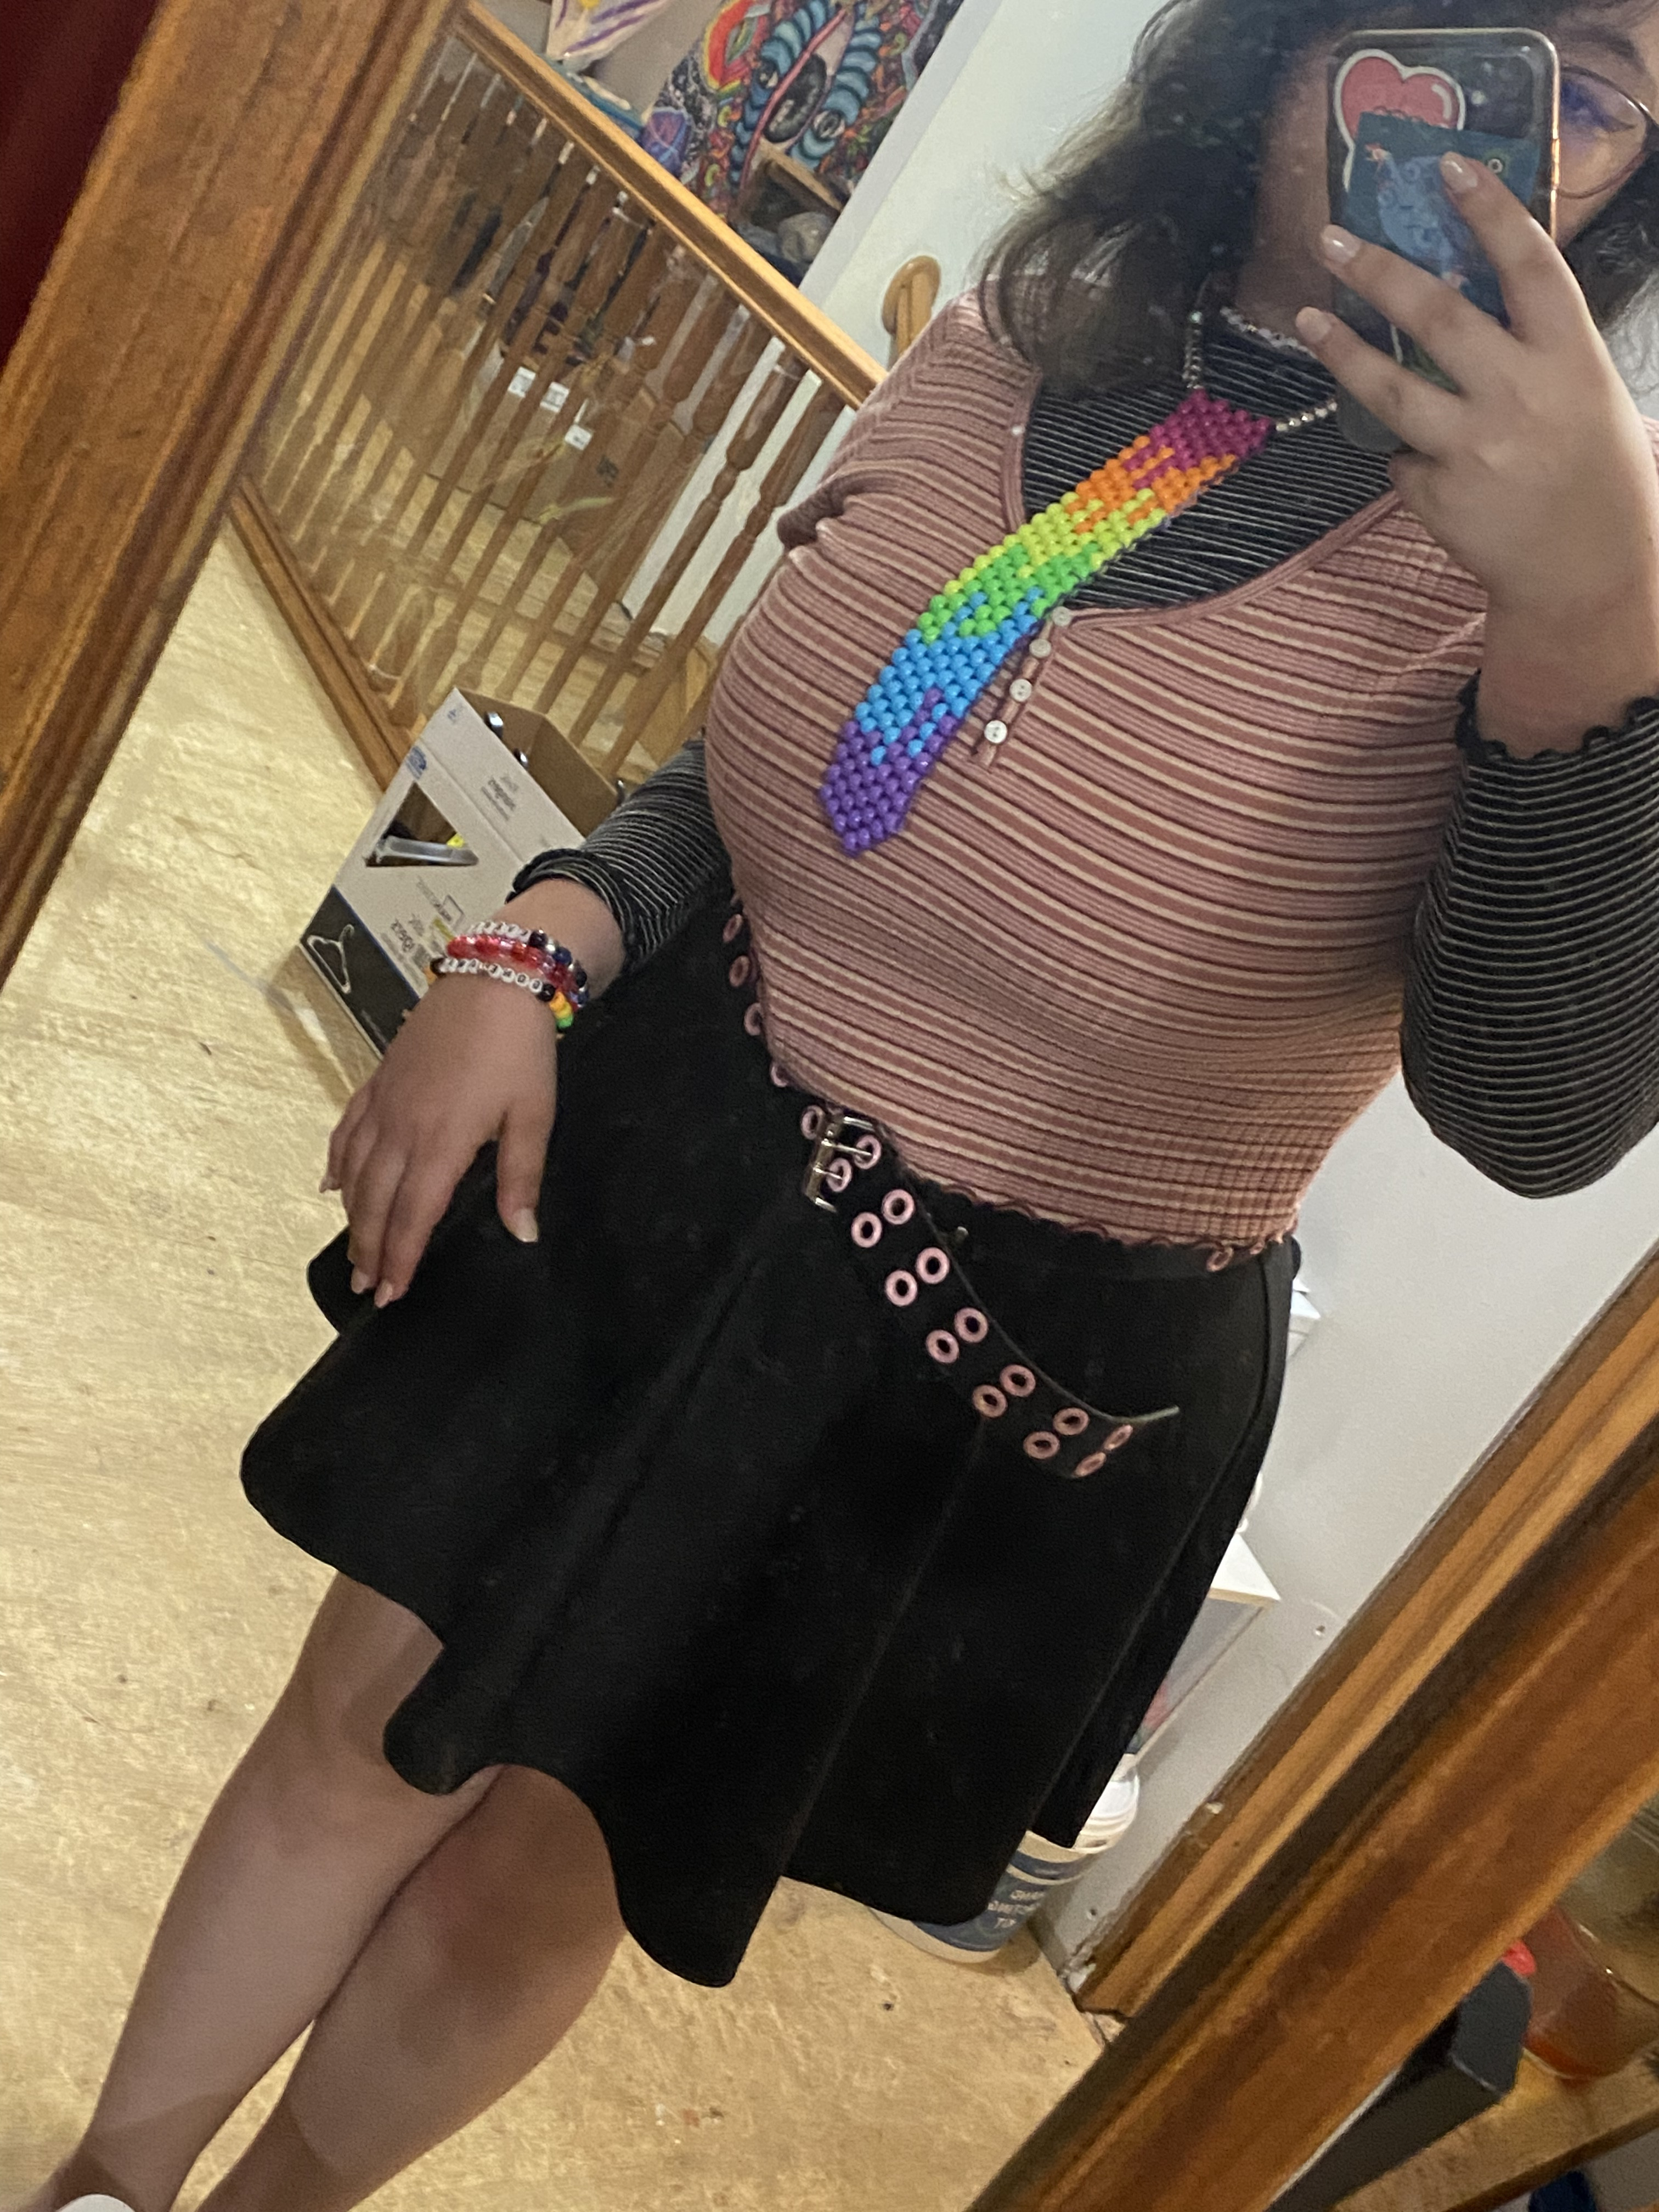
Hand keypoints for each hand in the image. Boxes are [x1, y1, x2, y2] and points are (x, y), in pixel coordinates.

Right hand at [325, 973, 557, 1307]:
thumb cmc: (519, 1048)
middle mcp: (401, 1127)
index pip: (412, 1216)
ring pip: (354, 1172)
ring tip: (353, 1251)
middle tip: (365, 1288)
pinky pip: (346, 1131)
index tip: (391, 1295)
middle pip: (375, 1202)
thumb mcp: (533, 1116)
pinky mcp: (378, 1080)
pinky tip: (331, 1186)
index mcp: (441, 1142)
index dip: (400, 1259)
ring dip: (351, 1216)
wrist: (494, 978)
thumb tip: (522, 1234)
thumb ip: (522, 1179)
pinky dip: (335, 1163)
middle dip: (369, 1249)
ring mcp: (384, 1102)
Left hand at [1296, 153, 1658, 752]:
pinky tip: (1428, 462)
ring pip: (1389, 387)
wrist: (1584, 573)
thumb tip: (1474, 293)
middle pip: (1437, 314)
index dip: (1489, 209)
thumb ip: (1537, 348)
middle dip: (1379, 270)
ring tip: (1308, 318)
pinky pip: (1401, 457)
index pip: (1529, 264)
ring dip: (1341, 350)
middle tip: (1333, 239)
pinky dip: (1406, 453)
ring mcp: (1473, 447)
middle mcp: (1520, 394)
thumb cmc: (1595, 473)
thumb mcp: (1588, 393)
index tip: (1447, 166)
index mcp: (1573, 359)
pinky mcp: (1437, 492)